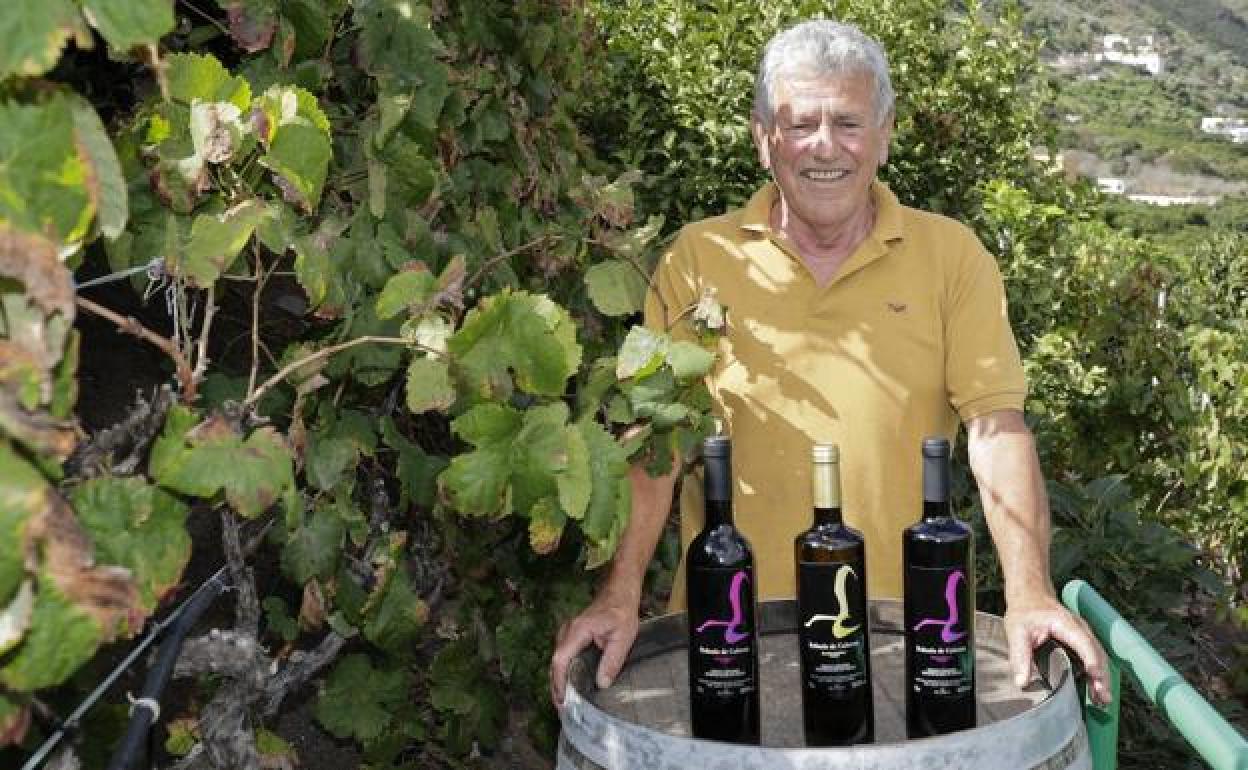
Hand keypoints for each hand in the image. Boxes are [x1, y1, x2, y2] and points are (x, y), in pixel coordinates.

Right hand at [549, 589, 639, 708]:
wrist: (619, 593)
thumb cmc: (621, 611)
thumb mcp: (623, 637)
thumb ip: (612, 660)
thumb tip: (601, 684)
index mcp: (578, 630)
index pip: (560, 659)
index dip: (559, 681)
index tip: (562, 699)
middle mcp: (567, 631)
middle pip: (555, 662)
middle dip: (556, 686)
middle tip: (562, 708)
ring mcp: (567, 632)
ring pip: (558, 660)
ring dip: (558, 680)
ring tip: (564, 702)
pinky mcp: (571, 635)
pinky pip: (563, 656)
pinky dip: (563, 671)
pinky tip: (569, 684)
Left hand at [1004, 596, 1112, 706]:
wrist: (1030, 595)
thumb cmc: (1025, 611)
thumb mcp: (1016, 631)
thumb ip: (1019, 656)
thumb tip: (1022, 682)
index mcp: (1066, 624)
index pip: (1084, 642)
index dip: (1091, 660)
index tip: (1095, 676)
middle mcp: (1080, 629)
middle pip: (1097, 653)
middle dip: (1101, 676)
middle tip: (1102, 698)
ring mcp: (1083, 635)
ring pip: (1099, 657)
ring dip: (1102, 678)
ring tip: (1101, 701)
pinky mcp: (1081, 642)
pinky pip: (1093, 658)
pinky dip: (1096, 675)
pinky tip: (1095, 691)